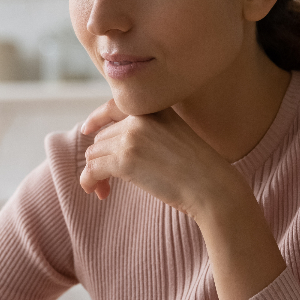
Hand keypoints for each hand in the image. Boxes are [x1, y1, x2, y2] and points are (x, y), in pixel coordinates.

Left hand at [79, 100, 245, 218]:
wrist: (212, 187)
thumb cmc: (199, 170)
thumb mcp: (176, 137)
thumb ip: (150, 133)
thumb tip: (112, 145)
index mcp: (154, 109)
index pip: (113, 106)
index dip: (97, 119)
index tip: (87, 129)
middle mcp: (140, 118)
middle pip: (102, 138)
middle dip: (101, 160)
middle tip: (107, 183)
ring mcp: (131, 137)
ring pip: (94, 154)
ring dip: (95, 174)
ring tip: (104, 191)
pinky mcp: (125, 160)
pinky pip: (92, 170)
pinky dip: (90, 182)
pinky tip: (99, 193)